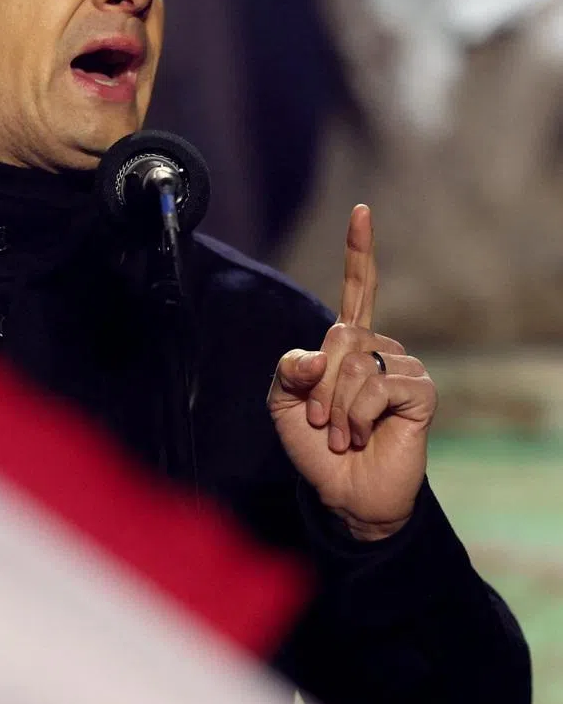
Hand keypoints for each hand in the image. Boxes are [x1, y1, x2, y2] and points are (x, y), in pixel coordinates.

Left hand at [267, 205, 436, 540]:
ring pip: (355, 364)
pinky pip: (378, 385)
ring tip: (344, 434)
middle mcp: (379, 348)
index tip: (361, 211)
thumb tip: (320, 355)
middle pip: (338, 338)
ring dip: (336, 407)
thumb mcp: (282, 402)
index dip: (359, 251)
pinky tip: (364, 435)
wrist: (342, 492)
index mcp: (347, 343)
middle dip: (318, 387)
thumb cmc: (314, 445)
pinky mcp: (421, 392)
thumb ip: (288, 369)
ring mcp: (404, 367)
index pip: (357, 289)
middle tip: (321, 422)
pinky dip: (359, 415)